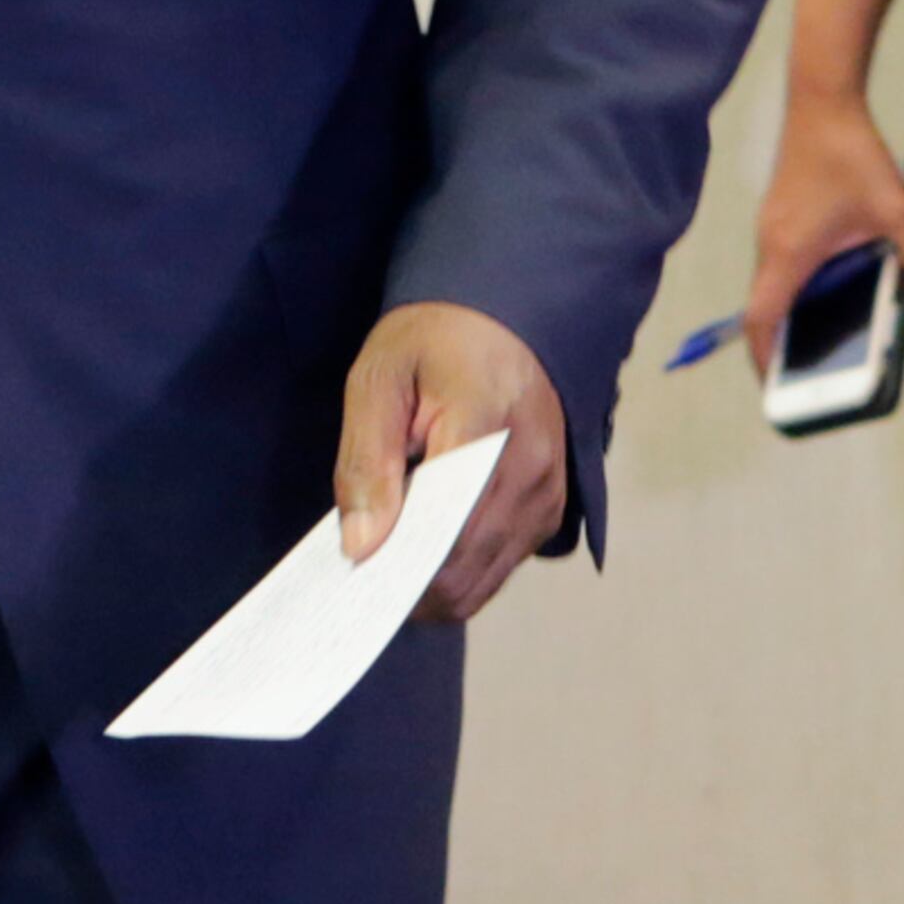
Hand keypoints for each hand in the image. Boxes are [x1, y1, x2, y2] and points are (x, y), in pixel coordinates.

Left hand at [336, 301, 569, 622]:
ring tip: (389, 550)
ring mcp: (547, 496)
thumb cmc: (432, 342)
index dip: (396, 566)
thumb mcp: (377, 380)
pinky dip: (460, 571)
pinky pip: (501, 566)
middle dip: (406, 582)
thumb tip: (360, 547)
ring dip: (432, 583)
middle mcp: (529, 472)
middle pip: (462, 569)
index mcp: (485, 427)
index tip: (352, 571)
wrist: (503, 319)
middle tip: (360, 561)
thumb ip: (367, 462)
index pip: (443, 531)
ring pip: (483, 580)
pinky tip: (424, 542)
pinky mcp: (551, 510)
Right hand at [744, 97, 903, 375]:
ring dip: (788, 310)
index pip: (761, 315)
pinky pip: (779, 263)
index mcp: (790, 251)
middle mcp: (769, 243)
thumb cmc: (853, 157)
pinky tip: (828, 288)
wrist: (823, 104)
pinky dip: (794, 285)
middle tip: (805, 374)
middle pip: (764, 303)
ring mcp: (769, 227)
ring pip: (770, 282)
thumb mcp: (896, 209)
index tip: (773, 383)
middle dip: (779, 341)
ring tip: (820, 338)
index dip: (762, 354)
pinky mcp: (777, 214)